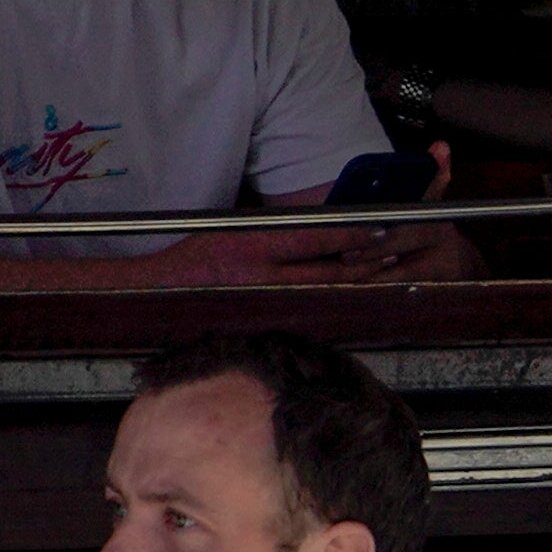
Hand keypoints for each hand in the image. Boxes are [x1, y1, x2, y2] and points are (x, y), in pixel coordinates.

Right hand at [161, 215, 448, 288]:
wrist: (157, 291)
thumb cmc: (196, 255)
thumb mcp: (234, 228)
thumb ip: (276, 231)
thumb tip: (322, 230)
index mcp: (256, 244)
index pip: (316, 238)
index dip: (353, 235)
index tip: (381, 228)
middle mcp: (262, 276)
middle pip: (328, 272)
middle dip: (364, 264)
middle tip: (395, 254)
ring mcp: (263, 304)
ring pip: (322, 296)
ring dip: (355, 286)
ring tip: (383, 275)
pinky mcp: (262, 323)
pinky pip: (306, 314)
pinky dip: (331, 307)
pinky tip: (350, 301)